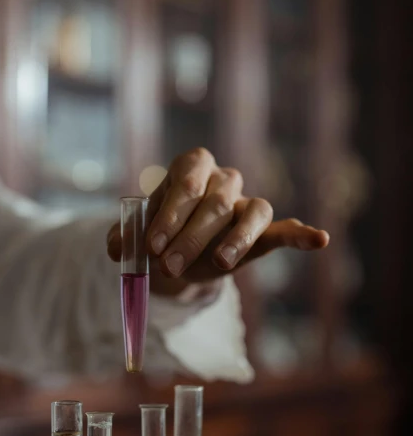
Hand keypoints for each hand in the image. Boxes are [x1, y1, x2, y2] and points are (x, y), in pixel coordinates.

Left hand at [107, 148, 328, 294]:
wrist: (174, 256)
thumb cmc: (155, 236)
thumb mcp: (131, 236)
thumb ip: (122, 237)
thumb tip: (116, 248)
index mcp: (190, 169)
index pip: (187, 180)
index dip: (170, 212)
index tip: (151, 245)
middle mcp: (221, 180)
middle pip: (216, 201)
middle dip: (190, 236)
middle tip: (167, 266)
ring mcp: (245, 204)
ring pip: (253, 211)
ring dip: (236, 239)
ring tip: (221, 264)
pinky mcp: (263, 231)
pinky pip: (285, 227)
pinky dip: (302, 234)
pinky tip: (319, 240)